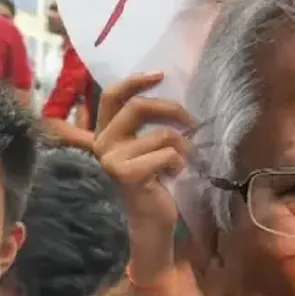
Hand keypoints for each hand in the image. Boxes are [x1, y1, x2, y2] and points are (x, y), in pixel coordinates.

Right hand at [94, 72, 193, 234]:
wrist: (150, 221)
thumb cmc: (153, 180)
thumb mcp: (146, 146)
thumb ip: (146, 122)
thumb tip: (169, 89)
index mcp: (104, 132)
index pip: (112, 95)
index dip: (135, 81)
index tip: (161, 74)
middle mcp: (102, 144)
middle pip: (139, 107)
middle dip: (172, 109)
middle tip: (191, 120)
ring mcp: (112, 160)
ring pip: (161, 134)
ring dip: (182, 146)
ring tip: (181, 161)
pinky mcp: (127, 174)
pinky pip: (167, 154)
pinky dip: (180, 164)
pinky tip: (174, 175)